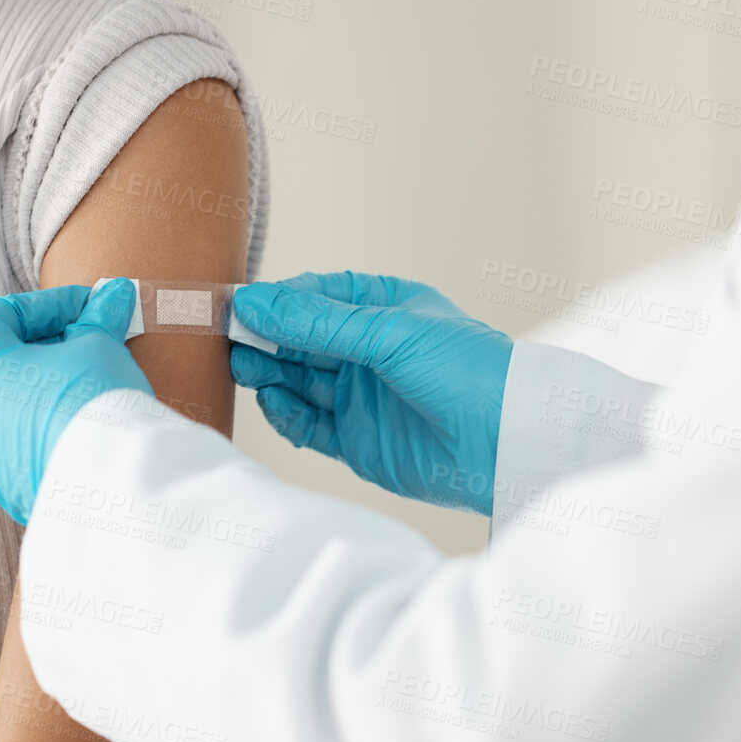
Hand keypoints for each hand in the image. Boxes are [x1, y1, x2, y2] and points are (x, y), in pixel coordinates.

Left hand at [0, 277, 150, 524]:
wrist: (107, 484)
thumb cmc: (90, 401)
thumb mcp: (98, 345)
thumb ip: (98, 319)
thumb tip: (115, 296)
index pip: (1, 314)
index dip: (50, 304)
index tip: (89, 306)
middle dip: (46, 344)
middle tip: (89, 339)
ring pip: (4, 404)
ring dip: (43, 384)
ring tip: (89, 378)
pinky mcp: (1, 486)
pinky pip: (15, 442)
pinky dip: (42, 423)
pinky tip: (82, 419)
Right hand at [229, 272, 510, 515]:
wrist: (511, 445)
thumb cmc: (467, 370)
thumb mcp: (388, 334)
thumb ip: (317, 322)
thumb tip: (251, 302)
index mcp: (382, 307)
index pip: (314, 296)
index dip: (274, 301)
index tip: (236, 304)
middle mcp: (368, 349)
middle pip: (299, 339)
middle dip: (264, 338)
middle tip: (229, 339)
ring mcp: (361, 395)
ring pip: (298, 380)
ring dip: (270, 374)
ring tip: (245, 370)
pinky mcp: (358, 441)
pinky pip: (308, 425)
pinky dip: (287, 415)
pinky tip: (275, 402)